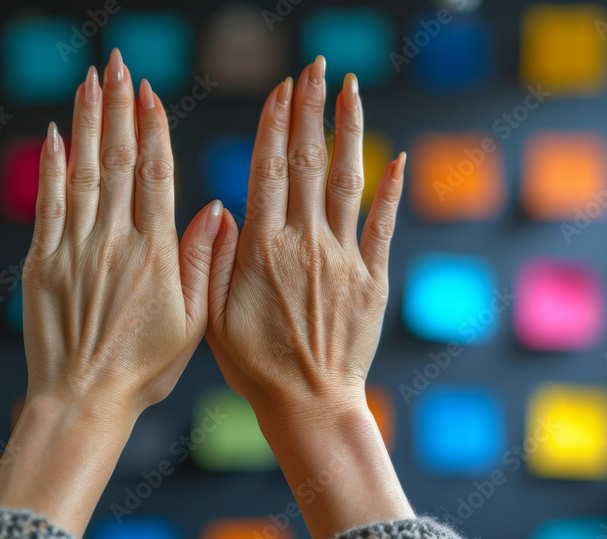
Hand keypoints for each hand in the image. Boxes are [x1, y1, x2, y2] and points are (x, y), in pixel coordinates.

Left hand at [0, 49, 223, 536]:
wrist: (83, 399)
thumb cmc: (144, 369)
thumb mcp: (193, 323)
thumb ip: (206, 261)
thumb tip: (218, 208)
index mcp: (155, 254)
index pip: (155, 174)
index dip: (152, 129)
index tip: (150, 93)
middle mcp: (114, 241)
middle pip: (116, 160)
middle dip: (118, 107)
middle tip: (119, 64)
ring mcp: (74, 249)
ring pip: (82, 172)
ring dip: (86, 123)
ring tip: (91, 81)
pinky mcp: (41, 263)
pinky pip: (47, 204)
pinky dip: (50, 166)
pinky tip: (55, 134)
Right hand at [206, 57, 414, 538]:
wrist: (309, 403)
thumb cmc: (255, 365)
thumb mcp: (212, 316)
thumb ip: (217, 258)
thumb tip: (224, 206)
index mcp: (262, 248)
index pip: (268, 169)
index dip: (274, 124)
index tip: (280, 88)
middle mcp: (304, 241)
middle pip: (307, 161)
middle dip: (309, 108)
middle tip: (315, 66)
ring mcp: (343, 256)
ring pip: (347, 180)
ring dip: (348, 130)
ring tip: (350, 89)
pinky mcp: (371, 277)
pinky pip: (382, 223)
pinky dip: (390, 188)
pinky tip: (394, 156)